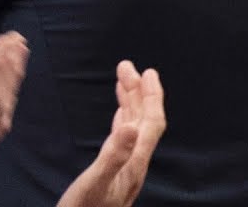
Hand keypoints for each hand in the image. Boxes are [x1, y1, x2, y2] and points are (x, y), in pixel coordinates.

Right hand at [57, 61, 165, 206]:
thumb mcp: (96, 182)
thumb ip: (114, 153)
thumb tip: (131, 124)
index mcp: (133, 161)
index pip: (150, 123)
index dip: (151, 97)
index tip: (147, 72)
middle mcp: (133, 163)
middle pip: (143, 122)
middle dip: (138, 92)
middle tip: (127, 66)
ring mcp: (124, 168)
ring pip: (133, 128)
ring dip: (130, 103)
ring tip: (123, 81)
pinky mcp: (113, 172)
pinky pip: (122, 139)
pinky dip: (121, 120)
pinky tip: (119, 116)